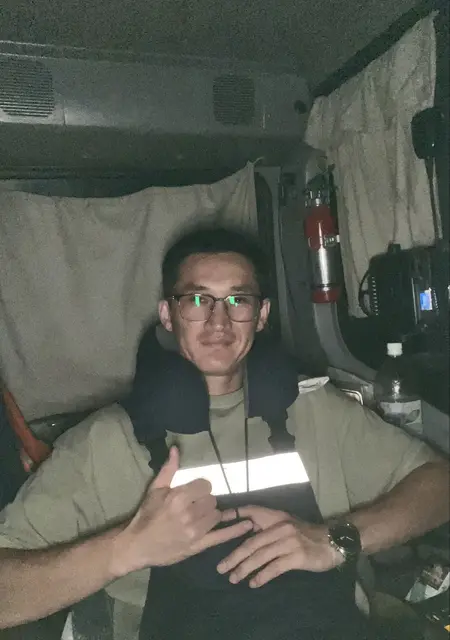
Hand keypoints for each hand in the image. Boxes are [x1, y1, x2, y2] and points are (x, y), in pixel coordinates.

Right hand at [115, 447, 253, 574]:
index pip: (205, 485)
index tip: (193, 492)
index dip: (200, 488)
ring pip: (217, 515)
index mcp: (179, 497)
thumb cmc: (146, 515)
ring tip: (200, 516)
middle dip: (205, 501)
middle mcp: (189, 513)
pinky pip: (221, 536)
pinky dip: (235, 530)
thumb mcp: (155, 489)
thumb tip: (176, 449)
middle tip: (194, 506)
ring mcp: (195, 531)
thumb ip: (169, 469)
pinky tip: (248, 524)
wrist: (137, 546)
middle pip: (212, 500)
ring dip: (211, 514)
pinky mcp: (198, 545)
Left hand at [216, 506, 342, 587]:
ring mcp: (289, 541)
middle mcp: (280, 526)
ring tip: (234, 579)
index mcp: (276, 516)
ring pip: (261, 556)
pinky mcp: (297, 556)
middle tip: (221, 568)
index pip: (251, 511)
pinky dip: (262, 576)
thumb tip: (246, 536)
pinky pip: (275, 567)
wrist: (332, 541)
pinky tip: (254, 583)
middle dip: (234, 556)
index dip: (234, 515)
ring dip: (245, 569)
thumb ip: (268, 528)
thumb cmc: (306, 535)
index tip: (217, 521)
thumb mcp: (286, 525)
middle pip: (251, 542)